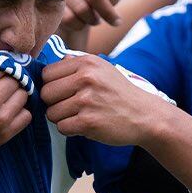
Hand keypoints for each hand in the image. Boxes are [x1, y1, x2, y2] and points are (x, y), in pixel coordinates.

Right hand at [0, 54, 31, 176]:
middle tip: (0, 85)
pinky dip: (20, 112)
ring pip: (23, 95)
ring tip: (6, 98)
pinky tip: (9, 112)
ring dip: (16, 94)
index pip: (3, 64)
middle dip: (8, 79)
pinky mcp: (4, 134)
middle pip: (16, 79)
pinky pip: (26, 116)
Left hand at [41, 53, 168, 146]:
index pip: (47, 74)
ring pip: (51, 113)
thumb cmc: (120, 93)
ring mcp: (87, 100)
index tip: (63, 92)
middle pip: (46, 93)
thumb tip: (49, 65)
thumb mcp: (102, 69)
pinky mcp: (88, 122)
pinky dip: (70, 130)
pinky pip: (61, 127)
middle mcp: (86, 78)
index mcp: (87, 62)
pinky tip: (84, 125)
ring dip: (62, 118)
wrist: (146, 116)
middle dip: (54, 103)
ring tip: (80, 115)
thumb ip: (76, 64)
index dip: (51, 85)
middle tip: (71, 106)